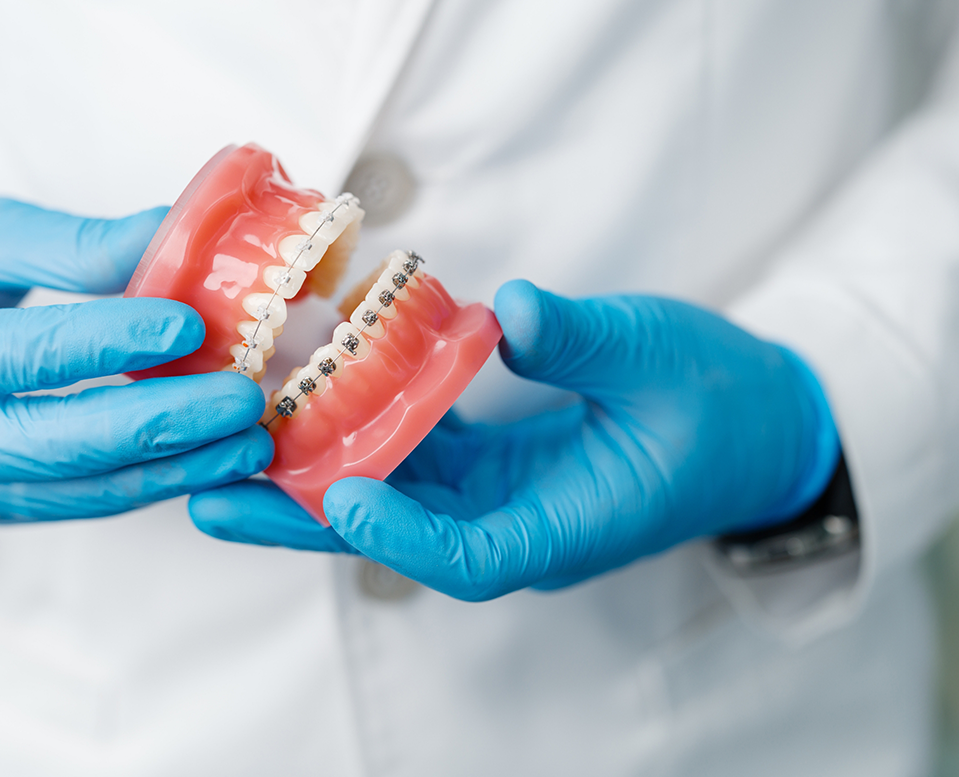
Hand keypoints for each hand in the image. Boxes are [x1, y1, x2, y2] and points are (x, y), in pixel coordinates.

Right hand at [0, 198, 269, 521]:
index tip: (189, 324)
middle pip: (60, 444)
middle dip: (165, 425)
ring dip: (173, 469)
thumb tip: (177, 234)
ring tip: (247, 442)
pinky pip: (77, 502)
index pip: (20, 356)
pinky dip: (147, 482)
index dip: (109, 342)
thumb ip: (71, 245)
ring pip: (79, 490)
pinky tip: (205, 458)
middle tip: (242, 400)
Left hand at [190, 280, 838, 599]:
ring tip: (227, 449)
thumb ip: (588, 342)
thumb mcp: (665, 359)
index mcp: (567, 528)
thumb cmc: (721, 403)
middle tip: (215, 495)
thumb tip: (510, 312)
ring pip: (389, 499)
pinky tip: (301, 397)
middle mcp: (517, 527)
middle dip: (305, 518)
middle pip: (397, 537)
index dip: (400, 538)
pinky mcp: (487, 466)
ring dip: (309, 476)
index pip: (471, 559)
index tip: (336, 497)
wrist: (753, 426)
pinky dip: (354, 433)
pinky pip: (408, 459)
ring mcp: (497, 499)